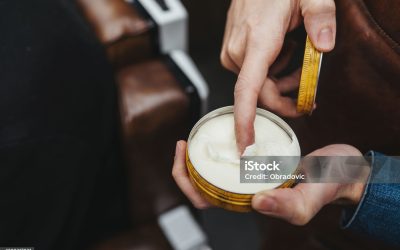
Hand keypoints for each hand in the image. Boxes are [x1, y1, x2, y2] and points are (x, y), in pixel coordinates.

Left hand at [172, 142, 367, 224]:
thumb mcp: (310, 197)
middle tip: (184, 142)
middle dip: (187, 166)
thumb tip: (256, 204)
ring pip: (216, 168)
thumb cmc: (328, 186)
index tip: (183, 154)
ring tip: (196, 135)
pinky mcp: (259, 159)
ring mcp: (251, 174)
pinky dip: (222, 142)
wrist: (343, 168)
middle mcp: (246, 189)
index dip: (187, 181)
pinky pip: (233, 153)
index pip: (206, 199)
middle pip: (204, 184)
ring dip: (201, 154)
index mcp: (250, 202)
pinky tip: (222, 128)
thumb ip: (288, 205)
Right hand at [221, 0, 335, 152]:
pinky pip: (252, 73)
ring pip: (258, 84)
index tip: (245, 145)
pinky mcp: (232, 51)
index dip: (245, 122)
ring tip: (297, 61)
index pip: (247, 90)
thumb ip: (320, 17)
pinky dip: (270, 71)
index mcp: (257, 42)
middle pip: (261, 94)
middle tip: (309, 96)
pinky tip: (282, 52)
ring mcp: (232, 51)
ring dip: (280, 82)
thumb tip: (323, 46)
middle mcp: (239, 52)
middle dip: (285, 99)